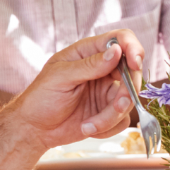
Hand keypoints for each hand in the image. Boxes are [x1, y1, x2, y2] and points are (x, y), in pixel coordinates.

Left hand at [5, 29, 142, 148]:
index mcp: (89, 52)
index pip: (121, 39)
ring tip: (88, 125)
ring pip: (129, 100)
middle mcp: (103, 69)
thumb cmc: (41, 98)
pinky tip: (87, 128)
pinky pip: (122, 120)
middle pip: (133, 72)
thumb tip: (116, 51)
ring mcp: (107, 91)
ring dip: (111, 116)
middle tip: (117, 106)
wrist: (35, 129)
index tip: (135, 64)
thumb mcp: (60, 77)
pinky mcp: (109, 112)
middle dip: (128, 92)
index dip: (133, 48)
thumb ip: (89, 65)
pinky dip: (108, 128)